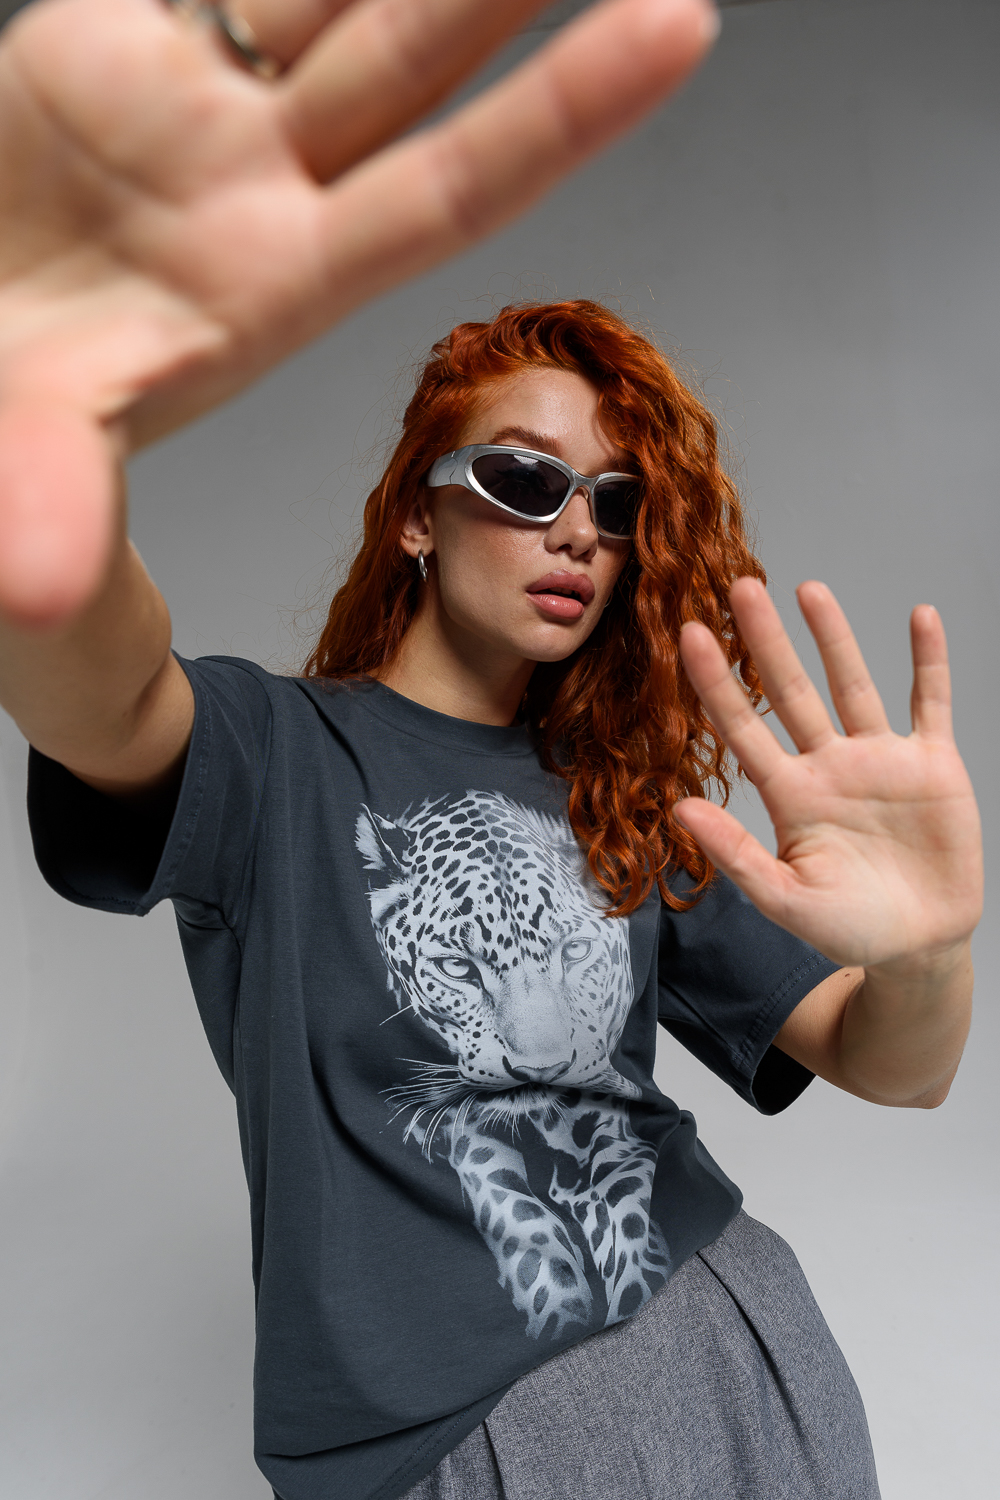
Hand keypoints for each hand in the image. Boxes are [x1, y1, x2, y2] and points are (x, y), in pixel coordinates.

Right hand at [0, 0, 715, 625]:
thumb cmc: (7, 411)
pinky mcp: (130, 44)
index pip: (450, 191)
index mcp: (274, 281)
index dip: (561, 114)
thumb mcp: (26, 451)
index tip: (676, 32)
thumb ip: (53, 500)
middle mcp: (261, 189)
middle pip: (417, 65)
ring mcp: (203, 111)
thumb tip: (39, 593)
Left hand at [675, 578, 982, 975]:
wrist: (920, 946)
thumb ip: (738, 855)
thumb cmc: (850, 929)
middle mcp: (829, 766)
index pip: (743, 728)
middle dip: (765, 640)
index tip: (688, 636)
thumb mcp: (787, 900)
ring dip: (833, 637)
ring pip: (852, 685)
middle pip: (790, 691)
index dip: (715, 684)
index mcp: (789, 795)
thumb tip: (680, 808)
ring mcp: (880, 760)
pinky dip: (928, 662)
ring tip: (807, 589)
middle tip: (739, 587)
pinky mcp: (933, 764)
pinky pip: (930, 702)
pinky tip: (920, 617)